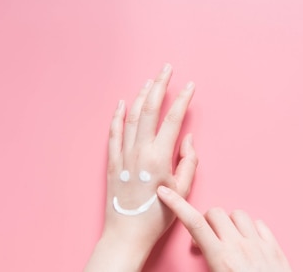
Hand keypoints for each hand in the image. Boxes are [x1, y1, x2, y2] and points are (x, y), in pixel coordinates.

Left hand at [85, 64, 197, 271]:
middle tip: (167, 69)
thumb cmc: (158, 215)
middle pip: (150, 109)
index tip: (190, 86)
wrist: (127, 233)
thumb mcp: (182, 190)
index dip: (182, 99)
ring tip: (149, 81)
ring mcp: (123, 154)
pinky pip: (113, 133)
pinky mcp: (112, 162)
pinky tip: (120, 103)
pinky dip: (116, 116)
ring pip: (131, 116)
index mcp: (159, 156)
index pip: (173, 118)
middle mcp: (139, 150)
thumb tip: (188, 139)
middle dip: (160, 85)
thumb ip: (189, 162)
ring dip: (140, 95)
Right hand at [157, 186, 291, 271]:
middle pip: (215, 213)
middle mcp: (239, 247)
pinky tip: (248, 240)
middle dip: (206, 220)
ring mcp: (259, 245)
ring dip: (229, 222)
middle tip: (207, 238)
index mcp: (220, 258)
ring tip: (228, 238)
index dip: (177, 204)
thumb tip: (196, 249)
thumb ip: (204, 263)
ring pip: (238, 214)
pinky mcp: (275, 248)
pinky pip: (260, 224)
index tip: (165, 192)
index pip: (194, 223)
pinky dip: (251, 227)